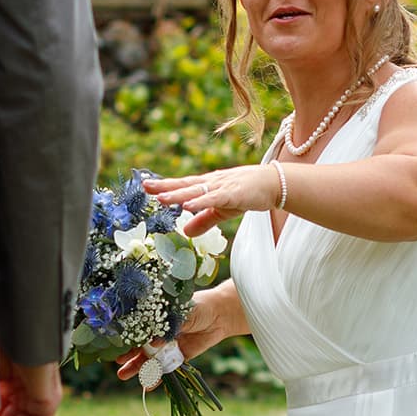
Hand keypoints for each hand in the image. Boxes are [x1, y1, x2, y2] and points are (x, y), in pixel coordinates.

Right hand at [116, 284, 244, 380]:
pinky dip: (157, 376)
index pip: (137, 329)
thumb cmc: (197, 307)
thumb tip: (152, 343)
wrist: (219, 315)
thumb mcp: (180, 313)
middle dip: (128, 355)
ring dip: (138, 368)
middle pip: (140, 346)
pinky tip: (148, 384)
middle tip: (117, 363)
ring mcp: (167, 346)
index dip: (126, 337)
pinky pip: (166, 369)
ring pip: (149, 360)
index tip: (115, 344)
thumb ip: (166, 328)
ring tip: (123, 375)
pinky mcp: (178, 358)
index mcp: (156, 319)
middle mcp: (158, 334)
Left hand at [142, 165, 278, 237]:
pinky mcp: (233, 194)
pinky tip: (189, 204)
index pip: (181, 185)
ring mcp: (221, 187)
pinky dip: (201, 201)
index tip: (145, 186)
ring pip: (196, 190)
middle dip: (164, 186)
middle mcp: (210, 183)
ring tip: (161, 197)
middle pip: (184, 185)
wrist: (272, 183)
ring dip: (178, 194)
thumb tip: (185, 232)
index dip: (164, 186)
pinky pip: (214, 198)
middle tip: (144, 186)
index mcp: (206, 186)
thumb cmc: (246, 194)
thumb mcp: (221, 210)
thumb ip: (203, 220)